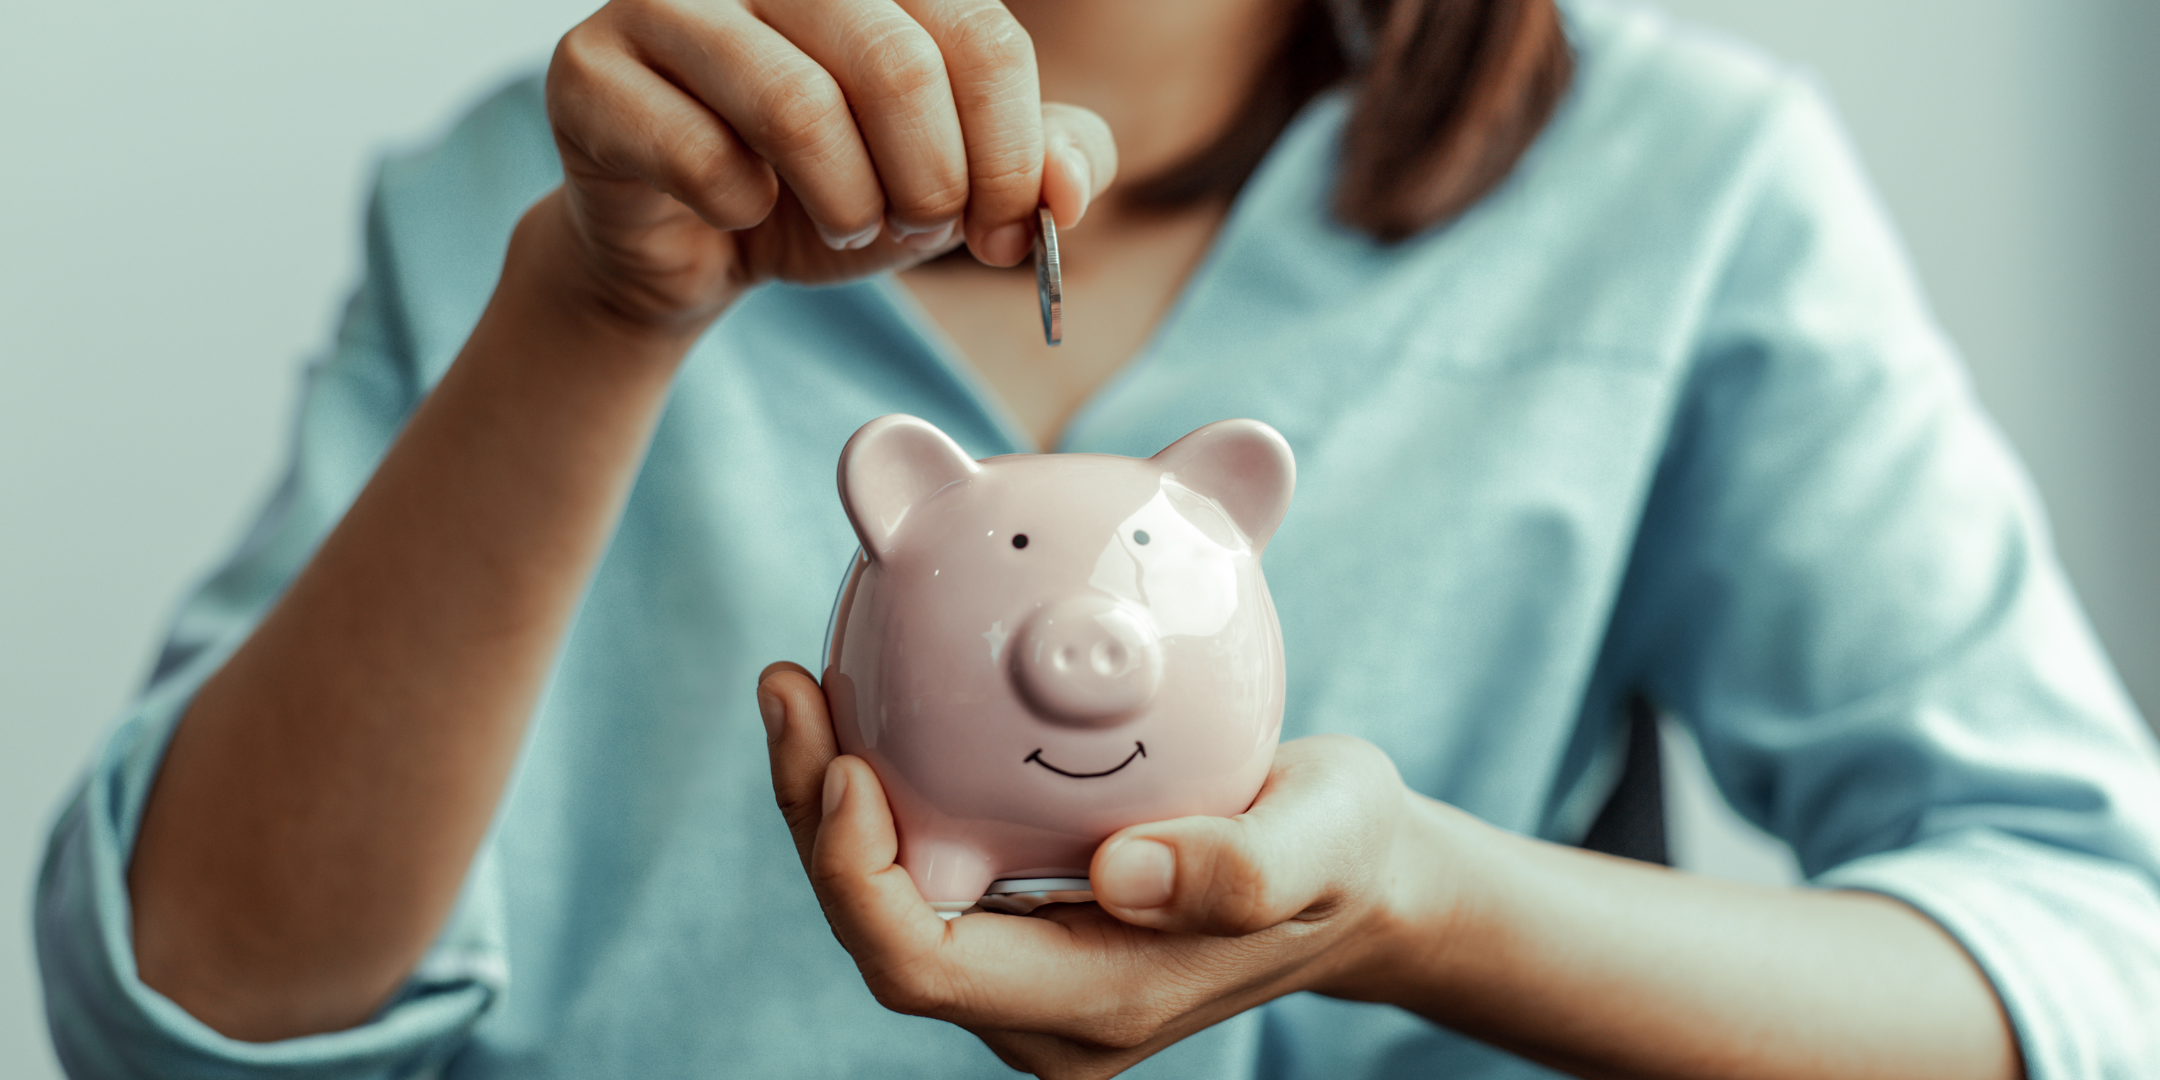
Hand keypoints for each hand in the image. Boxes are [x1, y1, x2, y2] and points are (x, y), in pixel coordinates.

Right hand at [538, 0, 1116, 333]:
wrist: (696, 245)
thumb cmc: (828, 191)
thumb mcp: (951, 184)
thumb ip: (1032, 168)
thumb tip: (1067, 190)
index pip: (981, 35)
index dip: (1009, 153)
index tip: (1004, 227)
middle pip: (898, 64)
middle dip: (929, 182)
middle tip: (914, 226)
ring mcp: (668, 3)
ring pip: (798, 106)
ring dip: (844, 201)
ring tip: (844, 222)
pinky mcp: (592, 72)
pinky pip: (701, 157)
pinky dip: (744, 212)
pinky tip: (740, 211)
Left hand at [758, 662, 1425, 1078]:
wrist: (1358, 880)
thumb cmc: (1346, 854)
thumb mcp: (1328, 839)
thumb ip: (1244, 868)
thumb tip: (1119, 874)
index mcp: (1097, 1007)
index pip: (923, 966)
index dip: (856, 878)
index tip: (845, 763)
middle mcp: (1043, 1013)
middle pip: (881, 934)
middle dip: (813, 821)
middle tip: (791, 686)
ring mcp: (1029, 978)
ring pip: (889, 901)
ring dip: (828, 803)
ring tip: (801, 686)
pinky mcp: (1027, 930)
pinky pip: (924, 870)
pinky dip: (884, 795)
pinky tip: (868, 704)